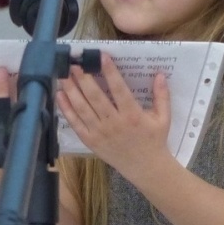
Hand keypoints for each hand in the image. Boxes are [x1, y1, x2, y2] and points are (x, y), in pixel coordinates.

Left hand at [57, 54, 168, 168]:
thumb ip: (162, 95)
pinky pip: (75, 123)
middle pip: (95, 97)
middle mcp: (114, 123)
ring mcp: (100, 133)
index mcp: (132, 115)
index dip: (110, 71)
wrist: (145, 168)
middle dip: (83, 78)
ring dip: (71, 90)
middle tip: (74, 63)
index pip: (119, 89)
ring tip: (64, 74)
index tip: (101, 56)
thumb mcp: (163, 118)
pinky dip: (66, 109)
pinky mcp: (90, 141)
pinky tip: (59, 95)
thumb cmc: (154, 141)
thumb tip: (160, 74)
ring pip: (82, 108)